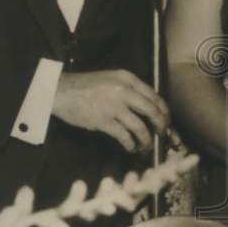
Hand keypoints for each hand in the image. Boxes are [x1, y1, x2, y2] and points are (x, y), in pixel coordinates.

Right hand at [52, 69, 169, 153]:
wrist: (61, 91)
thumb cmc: (85, 86)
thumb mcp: (111, 79)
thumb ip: (128, 89)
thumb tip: (146, 108)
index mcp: (127, 78)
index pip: (154, 95)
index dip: (164, 110)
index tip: (166, 120)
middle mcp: (123, 91)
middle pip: (152, 111)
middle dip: (161, 126)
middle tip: (162, 135)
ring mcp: (113, 106)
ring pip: (140, 127)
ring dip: (146, 140)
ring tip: (145, 146)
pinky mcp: (103, 121)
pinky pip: (124, 136)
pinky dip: (130, 144)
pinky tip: (130, 148)